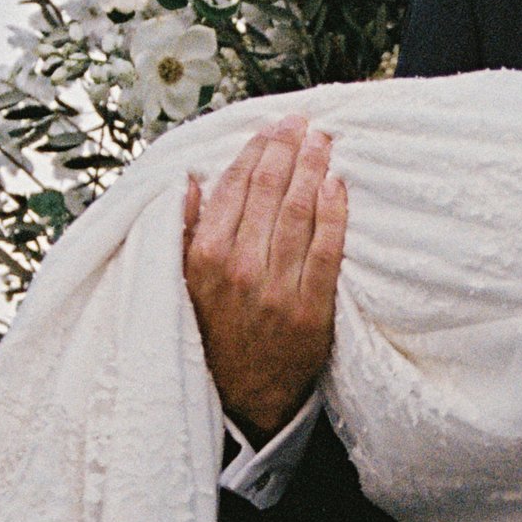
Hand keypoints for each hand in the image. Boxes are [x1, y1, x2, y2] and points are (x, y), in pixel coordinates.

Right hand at [181, 122, 347, 438]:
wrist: (245, 399)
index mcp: (204, 257)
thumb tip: (191, 181)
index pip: (232, 189)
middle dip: (286, 149)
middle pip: (268, 193)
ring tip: (322, 140)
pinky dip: (333, 212)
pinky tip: (338, 184)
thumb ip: (184, 232)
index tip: (269, 128)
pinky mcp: (312, 307)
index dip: (253, 153)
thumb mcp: (183, 285)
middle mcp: (239, 268)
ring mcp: (277, 287)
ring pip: (298, 213)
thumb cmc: (215, 336)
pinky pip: (327, 249)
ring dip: (312, 169)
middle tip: (300, 121)